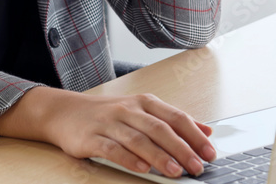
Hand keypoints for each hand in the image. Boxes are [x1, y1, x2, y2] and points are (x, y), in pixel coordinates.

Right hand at [42, 89, 215, 177]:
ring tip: (175, 172)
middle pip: (160, 128)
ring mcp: (110, 122)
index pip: (175, 117)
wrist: (65, 111)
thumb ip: (173, 120)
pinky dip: (128, 159)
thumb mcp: (142, 110)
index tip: (209, 153)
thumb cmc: (109, 113)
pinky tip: (142, 169)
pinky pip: (112, 148)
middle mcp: (129, 109)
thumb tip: (206, 130)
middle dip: (181, 149)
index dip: (194, 135)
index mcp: (145, 102)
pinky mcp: (92, 137)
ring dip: (159, 157)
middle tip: (196, 167)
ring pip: (138, 139)